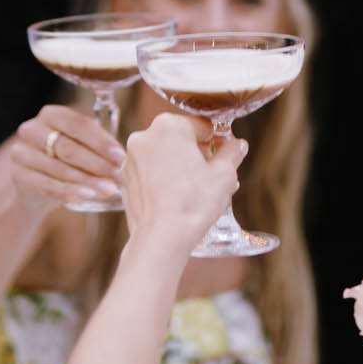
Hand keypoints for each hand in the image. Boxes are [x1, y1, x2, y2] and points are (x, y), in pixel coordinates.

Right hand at [10, 103, 127, 216]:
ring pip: (59, 168)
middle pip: (69, 147)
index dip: (101, 142)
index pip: (79, 125)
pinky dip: (69, 192)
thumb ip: (97, 148)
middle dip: (97, 164)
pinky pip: (47, 185)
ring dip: (87, 181)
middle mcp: (32, 129)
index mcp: (51, 114)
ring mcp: (21, 152)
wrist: (34, 188)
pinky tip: (87, 196)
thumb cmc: (65, 161)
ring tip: (108, 190)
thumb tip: (124, 160)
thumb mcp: (80, 147)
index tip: (121, 158)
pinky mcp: (18, 175)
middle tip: (118, 178)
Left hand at [122, 113, 244, 253]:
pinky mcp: (125, 179)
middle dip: (196, 155)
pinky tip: (175, 199)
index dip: (216, 142)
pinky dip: (162, 180)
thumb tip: (237, 145)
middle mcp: (145, 135)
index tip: (222, 159)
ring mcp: (131, 158)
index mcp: (169, 125)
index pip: (202, 126)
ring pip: (164, 155)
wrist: (161, 238)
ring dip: (179, 167)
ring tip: (194, 192)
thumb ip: (232, 153)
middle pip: (180, 139)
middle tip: (211, 178)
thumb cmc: (193, 203)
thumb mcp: (224, 174)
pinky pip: (150, 172)